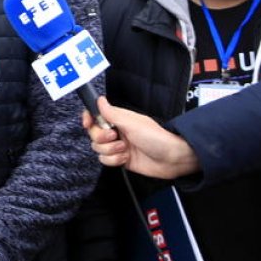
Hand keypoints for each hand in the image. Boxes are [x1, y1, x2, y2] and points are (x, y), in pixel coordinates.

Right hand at [81, 96, 199, 178]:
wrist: (172, 159)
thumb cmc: (157, 138)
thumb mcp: (132, 124)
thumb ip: (112, 114)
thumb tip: (99, 100)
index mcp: (119, 119)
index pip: (96, 115)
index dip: (89, 118)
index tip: (88, 123)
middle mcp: (117, 132)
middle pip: (94, 134)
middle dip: (102, 138)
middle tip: (116, 137)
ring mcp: (118, 146)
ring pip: (98, 149)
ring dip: (110, 150)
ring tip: (125, 150)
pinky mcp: (120, 159)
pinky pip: (105, 161)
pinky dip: (114, 160)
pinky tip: (126, 158)